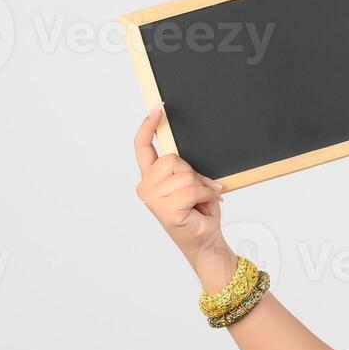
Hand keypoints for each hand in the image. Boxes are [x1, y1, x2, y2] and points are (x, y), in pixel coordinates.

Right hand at [132, 105, 231, 277]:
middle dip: (193, 172)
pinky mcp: (165, 209)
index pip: (142, 147)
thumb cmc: (199, 212)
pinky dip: (206, 196)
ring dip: (202, 187)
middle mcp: (146, 187)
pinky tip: (203, 207)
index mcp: (151, 178)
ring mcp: (153, 199)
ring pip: (185, 175)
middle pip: (172, 159)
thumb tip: (181, 151)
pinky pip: (193, 189)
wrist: (206, 240)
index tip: (158, 109)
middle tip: (199, 190)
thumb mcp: (192, 182)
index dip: (148, 127)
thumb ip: (182, 167)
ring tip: (202, 200)